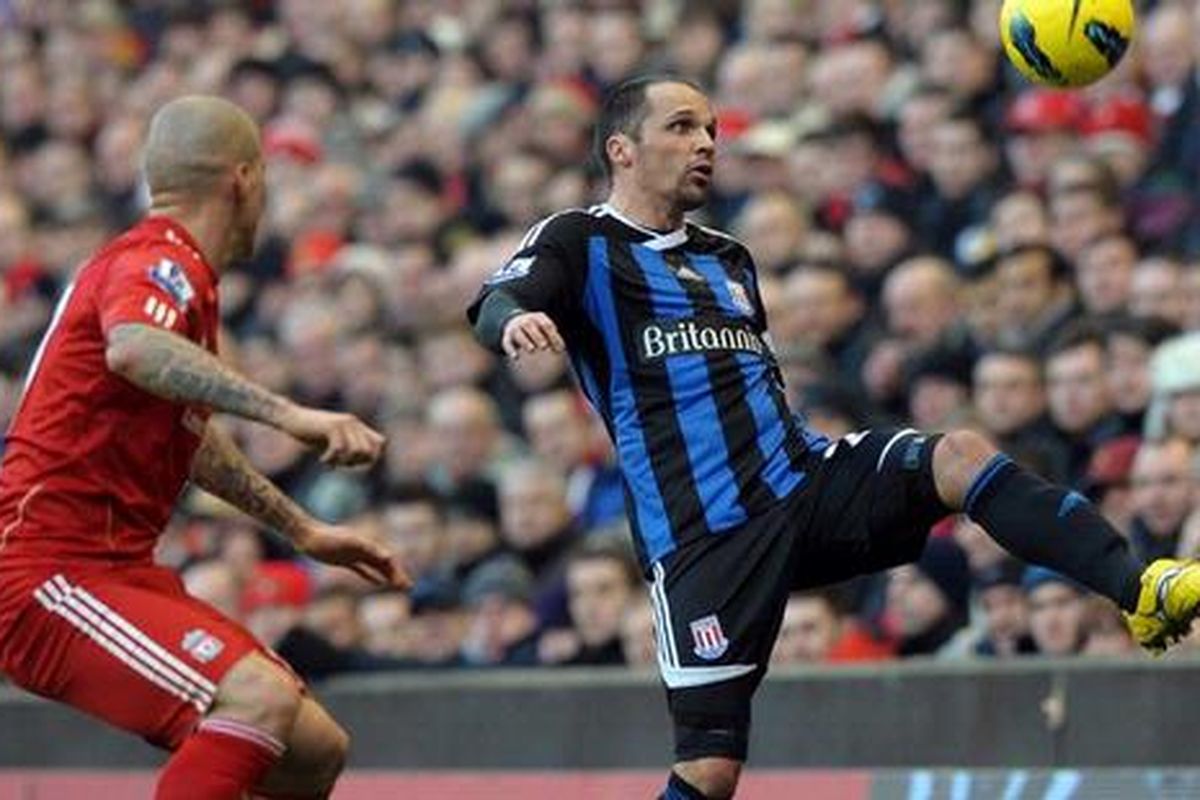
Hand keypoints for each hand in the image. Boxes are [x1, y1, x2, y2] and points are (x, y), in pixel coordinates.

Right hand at [278, 405, 384, 467]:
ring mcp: (343, 423)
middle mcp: (353, 422)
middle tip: (338, 464)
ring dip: (343, 462)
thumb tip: (366, 464)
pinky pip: (339, 449)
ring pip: (356, 451)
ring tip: (330, 462)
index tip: (352, 465)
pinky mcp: (331, 426)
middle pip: (369, 451)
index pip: (380, 443)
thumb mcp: (333, 442)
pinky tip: (321, 461)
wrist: (290, 418)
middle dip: (356, 463)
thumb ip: (349, 449)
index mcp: (357, 425)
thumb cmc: (311, 432)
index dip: (370, 459)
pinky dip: (331, 459)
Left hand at [295, 523, 411, 589]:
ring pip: (376, 567)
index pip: (387, 560)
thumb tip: (389, 556)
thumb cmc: (328, 538)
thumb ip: (369, 549)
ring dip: (388, 576)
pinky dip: (372, 576)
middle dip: (397, 575)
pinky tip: (379, 582)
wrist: (307, 536)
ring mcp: (355, 555)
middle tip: (408, 587)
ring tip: (398, 585)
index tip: (404, 584)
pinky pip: (363, 569)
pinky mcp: (345, 560)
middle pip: (385, 564)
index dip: (397, 571)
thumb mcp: (350, 543)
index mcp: (368, 545)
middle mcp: (364, 550)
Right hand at [501, 312, 563, 359]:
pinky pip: (507, 343)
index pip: (546, 325)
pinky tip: (515, 357)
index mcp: (537, 317)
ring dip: (525, 341)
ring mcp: (515, 328)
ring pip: (519, 333)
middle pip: (530, 326)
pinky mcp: (507, 337)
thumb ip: (552, 335)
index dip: (553, 336)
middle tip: (545, 346)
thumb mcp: (544, 327)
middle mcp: (525, 321)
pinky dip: (511, 350)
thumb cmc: (536, 328)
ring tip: (532, 349)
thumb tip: (562, 349)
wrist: (514, 321)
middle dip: (538, 336)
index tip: (560, 348)